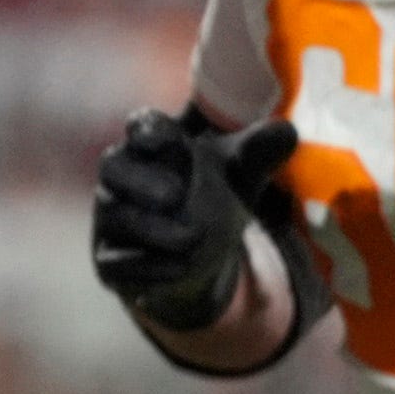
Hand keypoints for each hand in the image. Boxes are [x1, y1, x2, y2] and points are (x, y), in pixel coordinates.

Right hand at [90, 110, 296, 332]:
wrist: (197, 260)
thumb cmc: (211, 199)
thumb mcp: (240, 174)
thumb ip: (258, 151)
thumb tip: (284, 131)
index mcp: (152, 146)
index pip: (141, 125)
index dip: (147, 129)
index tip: (165, 138)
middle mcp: (122, 178)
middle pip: (112, 166)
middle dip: (140, 179)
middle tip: (175, 195)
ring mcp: (110, 220)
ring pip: (115, 216)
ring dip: (152, 228)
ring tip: (192, 239)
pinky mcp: (110, 262)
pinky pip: (115, 263)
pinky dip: (148, 267)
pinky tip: (181, 268)